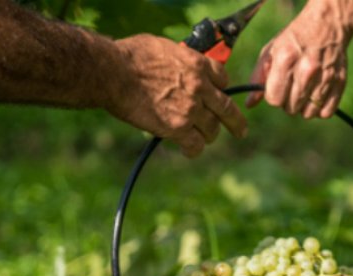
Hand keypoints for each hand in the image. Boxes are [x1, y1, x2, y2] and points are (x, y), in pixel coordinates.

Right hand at [110, 34, 247, 156]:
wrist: (112, 72)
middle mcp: (200, 87)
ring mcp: (191, 109)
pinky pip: (195, 145)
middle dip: (236, 122)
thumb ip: (181, 60)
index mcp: (198, 64)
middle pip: (227, 109)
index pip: (224, 79)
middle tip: (240, 131)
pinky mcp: (178, 128)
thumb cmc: (131, 56)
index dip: (221, 90)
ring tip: (200, 138)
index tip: (217, 96)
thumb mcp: (164, 48)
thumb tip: (181, 68)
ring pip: (212, 129)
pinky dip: (193, 150)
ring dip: (208, 135)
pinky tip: (189, 151)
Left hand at [246, 1, 352, 118]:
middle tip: (292, 87)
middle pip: (291, 108)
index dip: (274, 96)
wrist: (327, 25)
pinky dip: (320, 109)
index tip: (278, 87)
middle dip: (288, 102)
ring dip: (304, 107)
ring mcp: (325, 77)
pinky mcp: (339, 83)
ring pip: (308, 113)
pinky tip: (317, 94)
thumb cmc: (294, 40)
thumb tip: (249, 104)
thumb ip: (259, 77)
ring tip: (305, 91)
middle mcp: (306, 69)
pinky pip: (325, 112)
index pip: (274, 99)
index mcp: (286, 59)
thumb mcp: (272, 51)